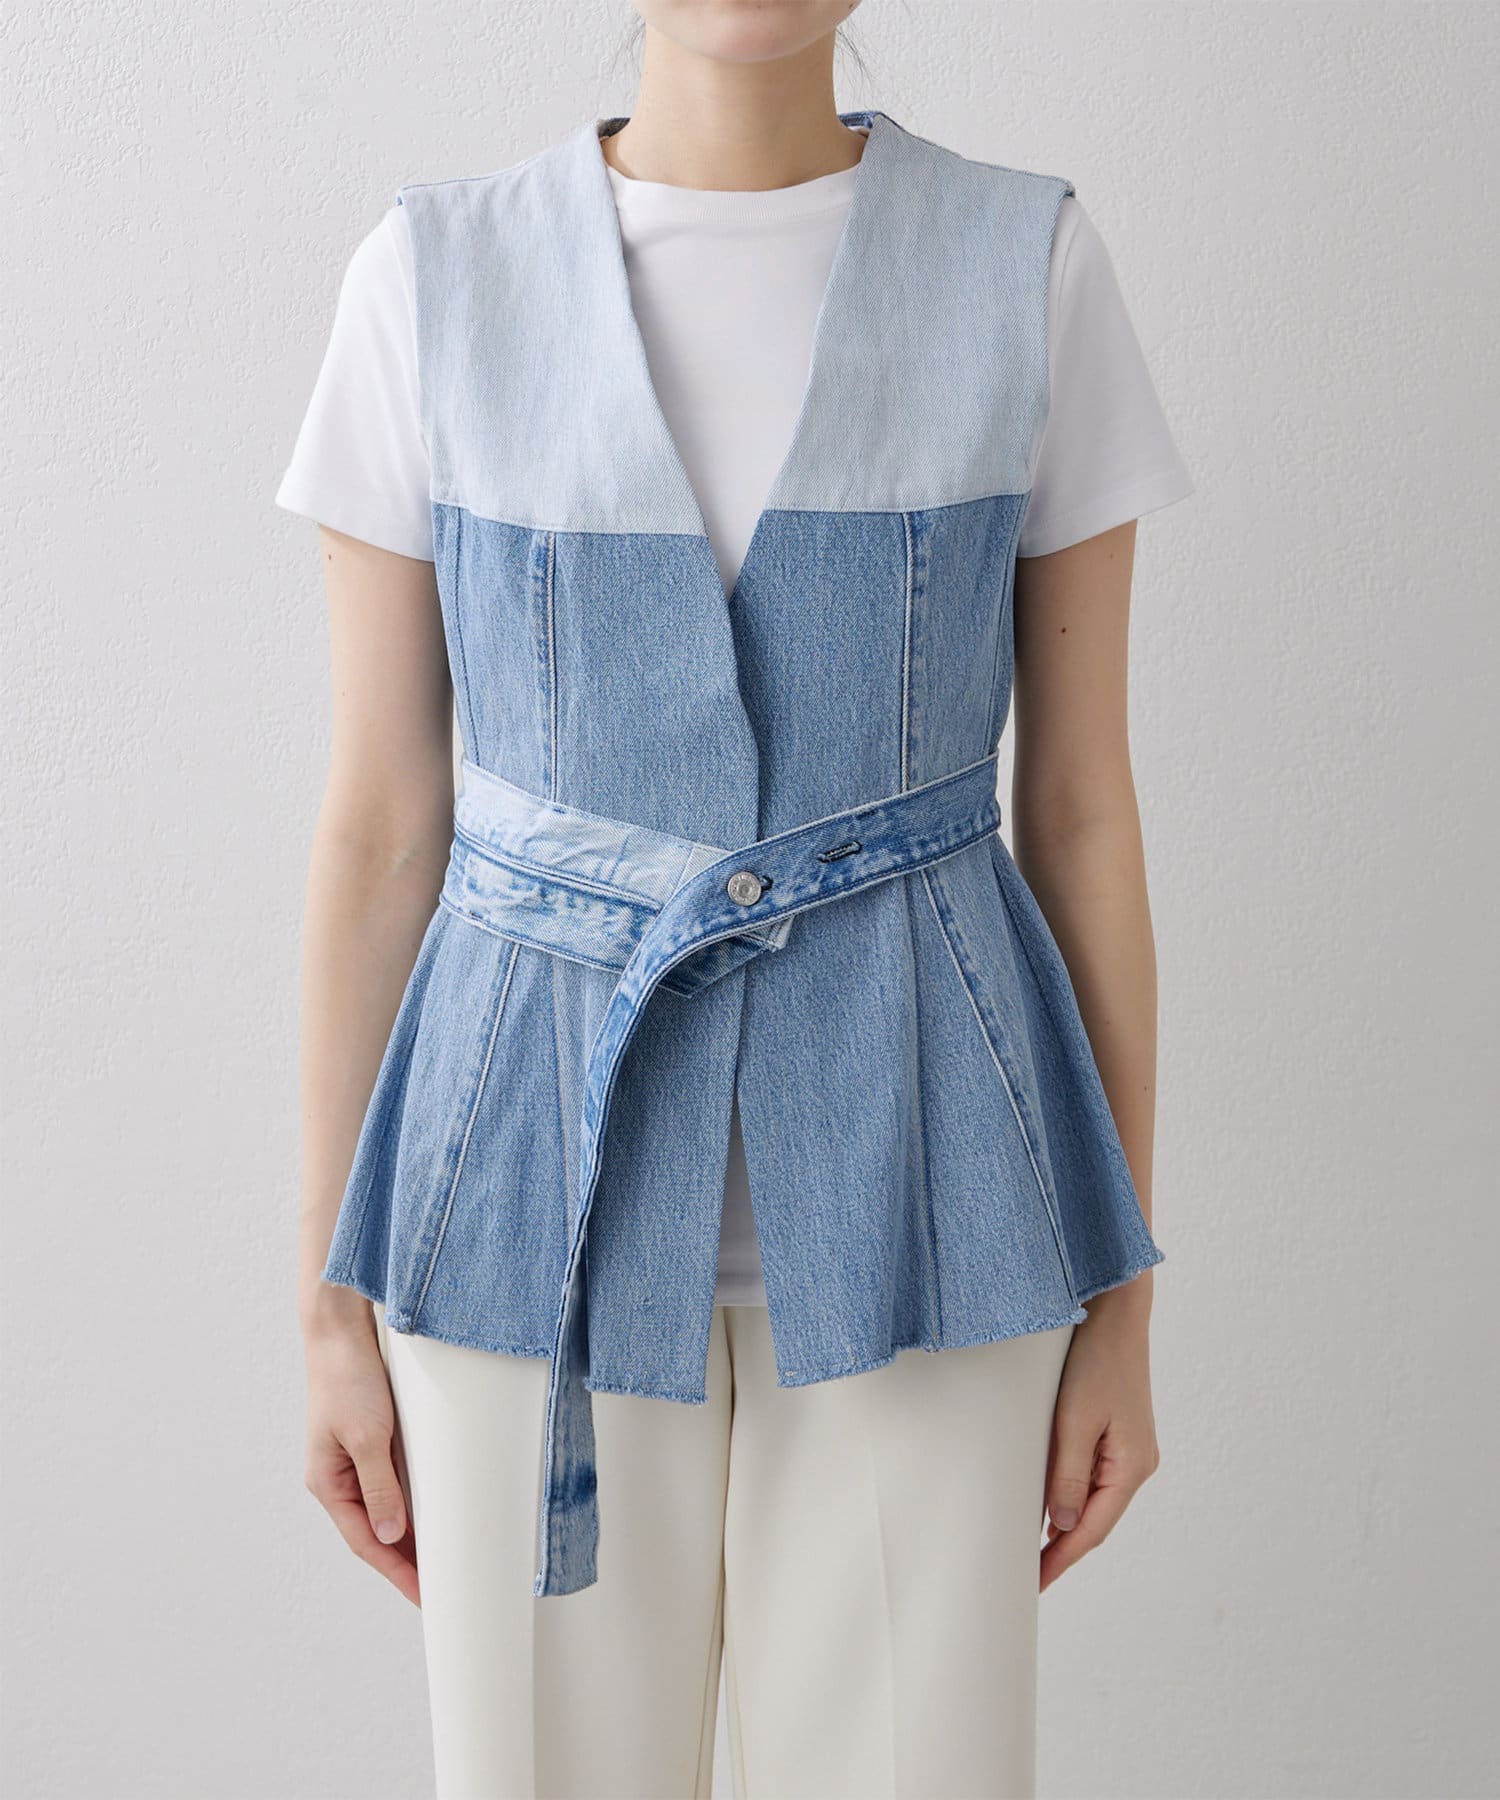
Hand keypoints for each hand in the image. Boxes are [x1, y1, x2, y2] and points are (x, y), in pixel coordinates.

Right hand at [302, 1294, 419, 1605]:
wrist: (341, 1330)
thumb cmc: (348, 1378)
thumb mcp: (368, 1435)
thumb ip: (379, 1486)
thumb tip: (390, 1535)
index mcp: (328, 1483)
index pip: (366, 1541)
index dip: (396, 1571)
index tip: (424, 1595)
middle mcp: (339, 1477)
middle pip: (375, 1531)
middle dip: (404, 1561)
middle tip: (440, 1587)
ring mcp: (354, 1459)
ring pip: (386, 1509)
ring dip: (409, 1534)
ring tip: (440, 1560)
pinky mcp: (371, 1440)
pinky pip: (393, 1482)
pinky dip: (412, 1502)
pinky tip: (432, 1512)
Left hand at [1040, 1276, 1158, 1591]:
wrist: (1115, 1310)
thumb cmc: (1097, 1359)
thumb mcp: (1076, 1420)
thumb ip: (1068, 1474)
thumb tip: (1063, 1525)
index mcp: (1131, 1467)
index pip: (1091, 1530)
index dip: (1061, 1560)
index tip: (1034, 1583)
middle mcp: (1135, 1463)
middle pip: (1095, 1519)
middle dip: (1062, 1547)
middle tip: (1026, 1572)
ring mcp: (1128, 1447)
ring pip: (1092, 1498)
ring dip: (1065, 1521)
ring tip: (1031, 1545)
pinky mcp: (1116, 1430)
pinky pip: (1091, 1474)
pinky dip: (1069, 1492)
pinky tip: (1048, 1499)